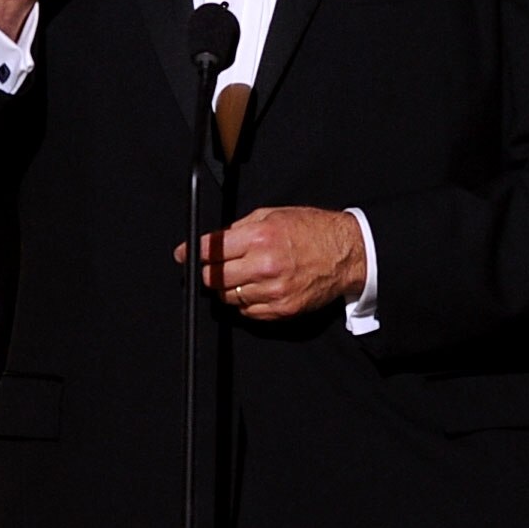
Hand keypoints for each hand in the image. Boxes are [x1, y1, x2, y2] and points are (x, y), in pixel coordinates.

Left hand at [174, 206, 366, 319]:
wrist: (345, 253)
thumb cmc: (311, 229)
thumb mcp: (273, 215)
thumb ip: (241, 229)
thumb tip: (215, 241)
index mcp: (260, 237)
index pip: (213, 249)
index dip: (193, 252)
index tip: (182, 254)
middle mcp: (264, 266)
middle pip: (215, 278)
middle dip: (207, 273)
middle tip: (208, 268)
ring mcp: (273, 291)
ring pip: (230, 298)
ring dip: (227, 288)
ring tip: (237, 277)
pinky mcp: (283, 310)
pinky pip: (249, 312)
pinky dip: (245, 302)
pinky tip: (254, 288)